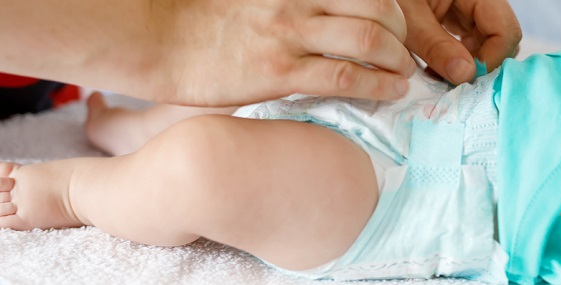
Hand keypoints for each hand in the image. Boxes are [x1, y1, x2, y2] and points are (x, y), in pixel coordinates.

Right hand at [153, 0, 417, 105]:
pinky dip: (379, 84)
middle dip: (404, 30)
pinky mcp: (280, 72)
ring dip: (399, 60)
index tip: (400, 21)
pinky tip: (391, 91)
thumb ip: (293, 0)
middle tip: (406, 49)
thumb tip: (323, 12)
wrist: (153, 36)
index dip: (392, 4)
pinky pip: (346, 76)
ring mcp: (290, 32)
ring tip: (404, 73)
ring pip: (372, 40)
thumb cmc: (200, 14)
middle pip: (379, 6)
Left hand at [397, 0, 521, 84]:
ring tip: (442, 78)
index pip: (505, 29)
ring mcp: (467, 9)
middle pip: (500, 38)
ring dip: (468, 66)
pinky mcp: (454, 18)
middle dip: (481, 65)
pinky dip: (456, 60)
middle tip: (454, 85)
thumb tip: (467, 75)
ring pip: (484, 44)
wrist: (371, 0)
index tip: (466, 81)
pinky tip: (436, 70)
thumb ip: (437, 47)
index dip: (492, 59)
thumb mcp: (409, 19)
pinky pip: (467, 43)